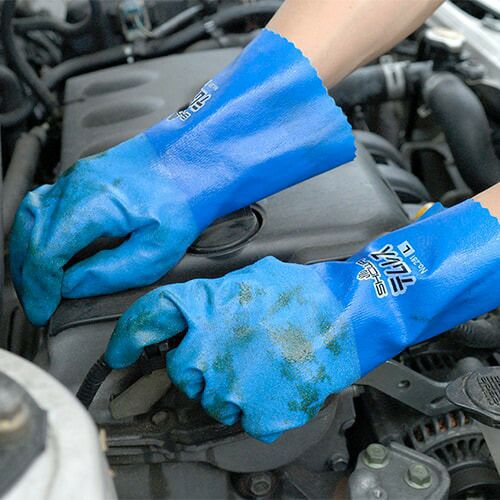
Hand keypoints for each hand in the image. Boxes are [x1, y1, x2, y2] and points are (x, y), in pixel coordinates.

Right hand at [10, 29, 353, 325]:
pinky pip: (43, 204)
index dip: (38, 289)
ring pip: (30, 218)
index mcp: (95, 203)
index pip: (45, 254)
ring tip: (40, 282)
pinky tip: (49, 249)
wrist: (198, 160)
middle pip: (30, 236)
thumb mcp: (156, 250)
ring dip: (28, 254)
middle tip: (39, 301)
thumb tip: (72, 285)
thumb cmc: (187, 197)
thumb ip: (108, 272)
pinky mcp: (82, 174)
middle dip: (29, 276)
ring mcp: (77, 175)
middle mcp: (77, 184)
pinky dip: (37, 232)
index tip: (42, 309)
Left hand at [105, 256, 359, 442]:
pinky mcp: (258, 414)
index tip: (122, 353)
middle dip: (201, 365)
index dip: (128, 337)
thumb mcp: (249, 279)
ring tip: (265, 365)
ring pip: (213, 398)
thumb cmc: (305, 294)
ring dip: (232, 387)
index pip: (148, 320)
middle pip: (182, 370)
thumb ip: (215, 299)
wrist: (348, 316)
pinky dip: (259, 404)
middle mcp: (208, 348)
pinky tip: (278, 381)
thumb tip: (202, 314)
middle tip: (235, 353)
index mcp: (205, 307)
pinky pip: (245, 417)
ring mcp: (231, 385)